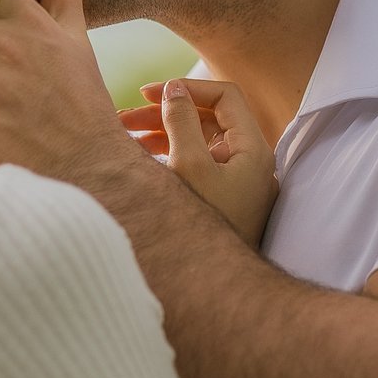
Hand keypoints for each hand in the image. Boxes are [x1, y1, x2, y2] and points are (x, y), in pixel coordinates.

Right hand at [118, 79, 277, 246]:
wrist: (215, 289)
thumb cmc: (204, 229)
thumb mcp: (188, 167)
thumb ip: (181, 122)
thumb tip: (174, 90)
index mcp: (252, 150)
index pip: (225, 97)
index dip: (187, 88)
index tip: (150, 93)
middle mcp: (250, 163)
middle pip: (209, 120)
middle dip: (167, 113)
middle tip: (126, 116)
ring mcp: (237, 183)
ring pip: (201, 143)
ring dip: (164, 135)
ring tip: (125, 137)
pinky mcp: (224, 199)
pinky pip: (199, 165)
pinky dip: (172, 156)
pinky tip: (142, 160)